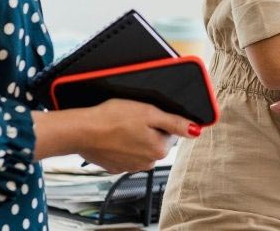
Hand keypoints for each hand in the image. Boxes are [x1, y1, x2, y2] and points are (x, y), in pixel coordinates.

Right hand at [75, 99, 200, 173]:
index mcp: (159, 150)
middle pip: (157, 140)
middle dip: (149, 128)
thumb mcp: (149, 113)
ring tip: (122, 126)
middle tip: (133, 117)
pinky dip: (122, 144)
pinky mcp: (116, 167)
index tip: (147, 113)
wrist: (83, 130)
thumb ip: (175, 123)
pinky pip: (126, 153)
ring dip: (136, 137)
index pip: (171, 131)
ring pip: (141, 147)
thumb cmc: (114, 118)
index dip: (160, 119)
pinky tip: (114, 136)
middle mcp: (147, 163)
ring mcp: (130, 167)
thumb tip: (196, 130)